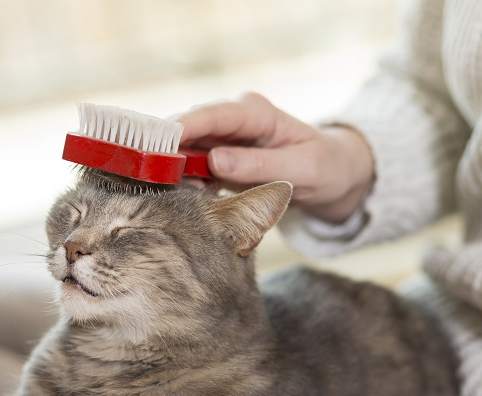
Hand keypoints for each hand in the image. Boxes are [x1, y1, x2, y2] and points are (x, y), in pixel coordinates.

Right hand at [176, 93, 373, 223]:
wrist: (333, 174)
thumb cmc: (325, 168)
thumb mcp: (302, 169)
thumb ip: (259, 165)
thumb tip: (215, 160)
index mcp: (258, 113)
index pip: (214, 115)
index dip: (184, 126)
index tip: (158, 141)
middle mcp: (236, 119)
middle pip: (191, 128)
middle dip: (168, 147)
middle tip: (148, 172)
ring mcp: (225, 138)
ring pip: (186, 147)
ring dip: (172, 167)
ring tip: (164, 189)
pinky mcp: (220, 157)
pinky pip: (193, 165)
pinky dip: (184, 179)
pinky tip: (182, 196)